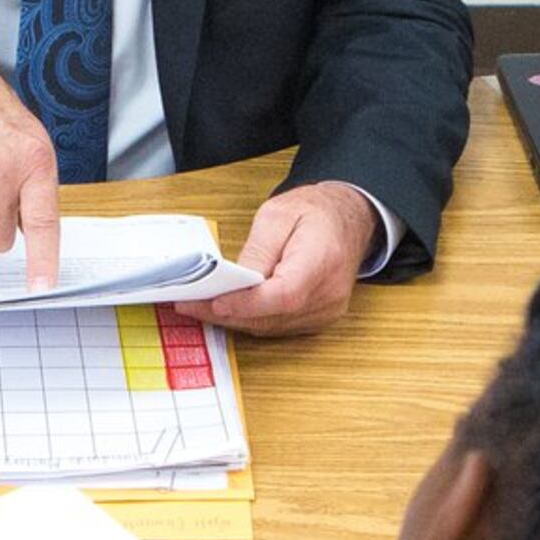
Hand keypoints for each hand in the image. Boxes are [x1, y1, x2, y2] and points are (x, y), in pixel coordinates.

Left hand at [177, 185, 374, 336]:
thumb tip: (234, 280)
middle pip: (272, 316)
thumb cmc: (316, 212)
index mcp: (322, 260)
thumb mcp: (278, 214)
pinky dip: (251, 319)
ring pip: (271, 326)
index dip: (246, 302)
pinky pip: (278, 326)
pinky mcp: (319, 318)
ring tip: (200, 306)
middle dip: (227, 313)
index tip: (214, 302)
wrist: (349, 219)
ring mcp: (326, 311)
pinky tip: (228, 309)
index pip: (283, 294)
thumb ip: (257, 250)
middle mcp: (329, 293)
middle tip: (189, 304)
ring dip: (234, 319)